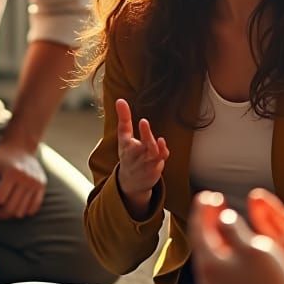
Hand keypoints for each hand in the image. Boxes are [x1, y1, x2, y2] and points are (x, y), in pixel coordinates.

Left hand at [0, 140, 45, 219]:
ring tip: (3, 207)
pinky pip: (32, 209)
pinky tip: (15, 204)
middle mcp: (27, 178)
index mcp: (12, 172)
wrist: (20, 146)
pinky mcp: (42, 186)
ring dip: (9, 214)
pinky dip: (22, 212)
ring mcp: (36, 183)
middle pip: (10, 208)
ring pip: (21, 212)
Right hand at [114, 97, 168, 218]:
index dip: (123, 115)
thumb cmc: (129, 155)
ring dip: (153, 145)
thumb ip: (124, 119)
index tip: (121, 101)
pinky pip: (159, 159)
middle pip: (138, 145)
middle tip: (144, 122)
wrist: (131, 183)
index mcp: (125, 144)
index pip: (123, 129)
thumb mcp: (124, 138)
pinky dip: (162, 152)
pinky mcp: (154, 168)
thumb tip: (120, 100)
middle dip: (144, 135)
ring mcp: (144, 162)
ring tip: (159, 140)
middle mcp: (133, 154)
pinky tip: (163, 144)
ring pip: (150, 153)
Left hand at [189, 191, 283, 283]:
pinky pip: (218, 265)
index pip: (198, 228)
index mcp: (208, 262)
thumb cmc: (268, 282)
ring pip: (210, 253)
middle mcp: (205, 276)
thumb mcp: (253, 247)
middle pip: (202, 240)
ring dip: (216, 233)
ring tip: (224, 218)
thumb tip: (222, 217)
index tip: (207, 193)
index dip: (202, 209)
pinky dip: (222, 248)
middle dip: (207, 218)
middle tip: (215, 200)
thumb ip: (233, 229)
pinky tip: (233, 244)